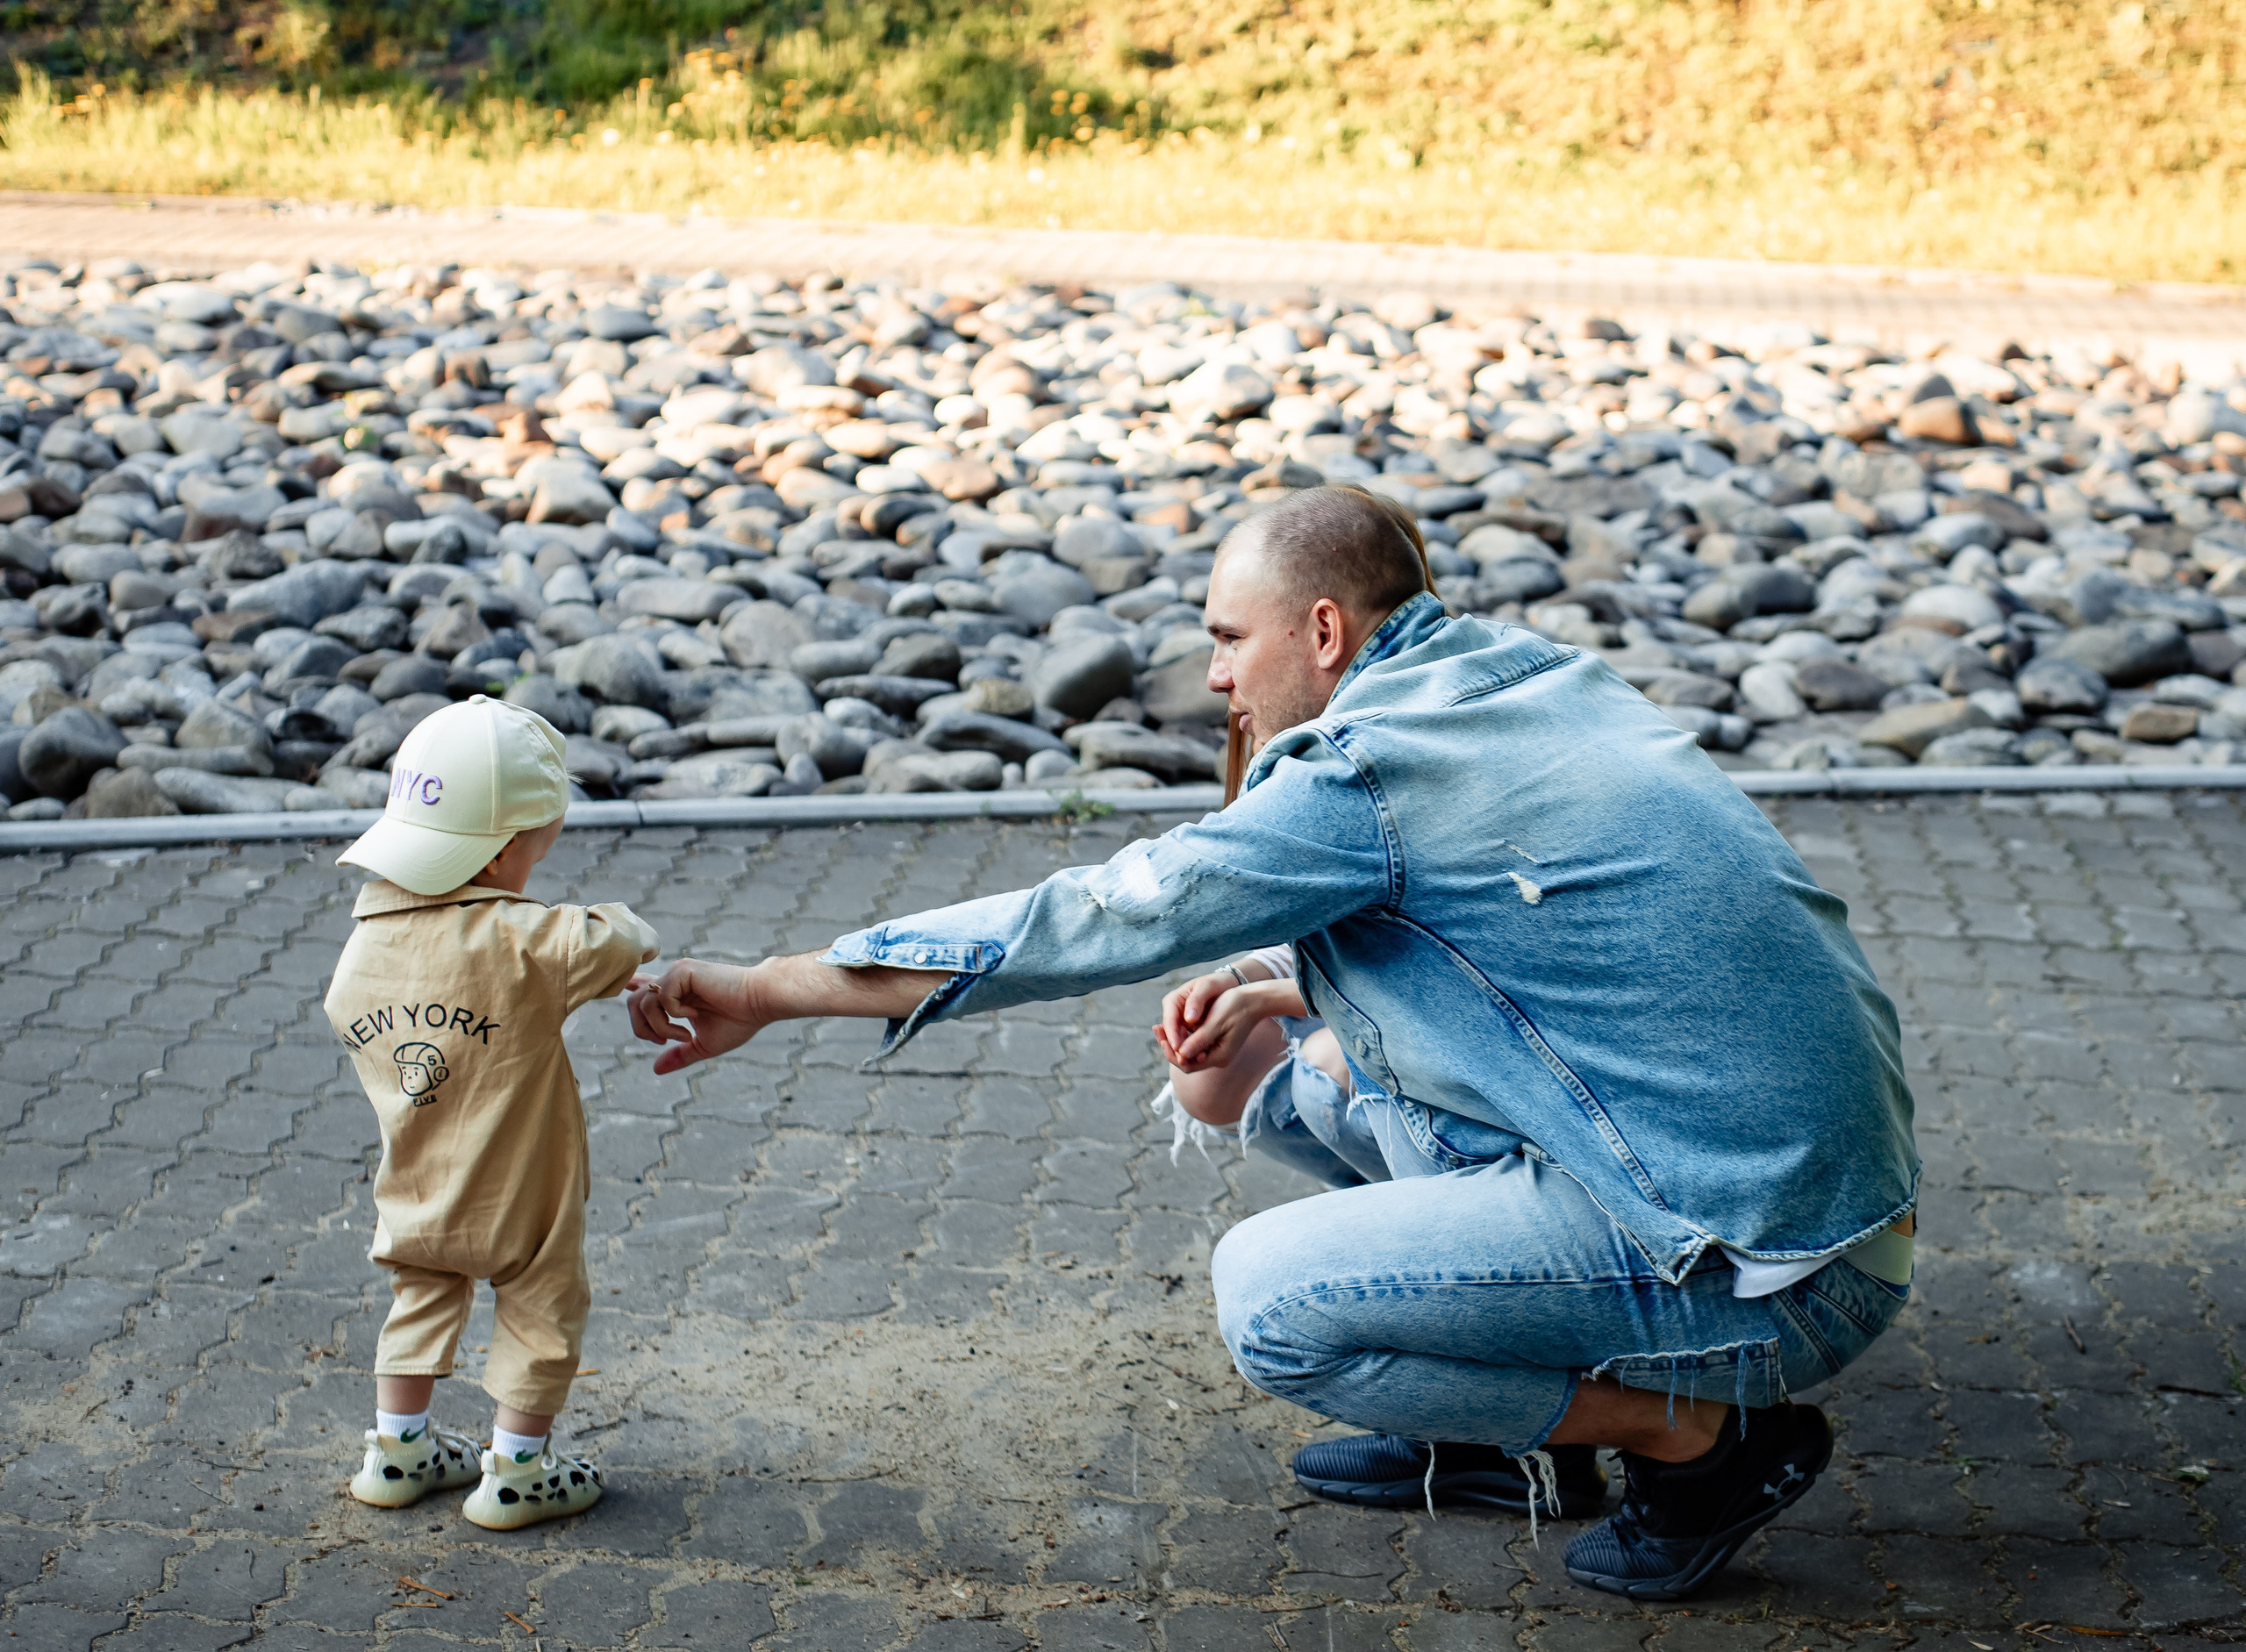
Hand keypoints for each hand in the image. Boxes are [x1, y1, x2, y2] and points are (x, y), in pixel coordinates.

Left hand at [627, 959, 761, 1074]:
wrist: (760, 1003)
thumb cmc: (739, 1021)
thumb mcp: (704, 1045)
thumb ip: (680, 1055)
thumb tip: (656, 1069)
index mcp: (678, 993)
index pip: (644, 988)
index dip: (631, 988)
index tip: (625, 986)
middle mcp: (674, 980)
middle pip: (633, 1002)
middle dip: (642, 1028)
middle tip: (664, 1041)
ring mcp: (677, 973)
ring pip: (643, 1002)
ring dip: (660, 1027)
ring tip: (685, 1035)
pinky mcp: (683, 971)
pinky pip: (661, 998)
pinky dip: (674, 1015)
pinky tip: (694, 1015)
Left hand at [1156, 973, 1285, 1072]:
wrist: (1256, 999)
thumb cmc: (1237, 1007)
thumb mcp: (1216, 1022)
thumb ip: (1199, 1040)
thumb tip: (1180, 1054)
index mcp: (1219, 1057)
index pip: (1187, 1064)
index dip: (1171, 1052)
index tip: (1161, 1037)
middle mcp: (1218, 1058)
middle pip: (1187, 1060)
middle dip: (1171, 1047)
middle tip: (1157, 1030)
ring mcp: (1218, 1051)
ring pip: (1190, 1052)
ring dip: (1176, 1041)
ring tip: (1160, 1027)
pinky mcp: (1217, 1042)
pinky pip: (1196, 1044)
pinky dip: (1185, 1036)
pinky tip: (1175, 1025)